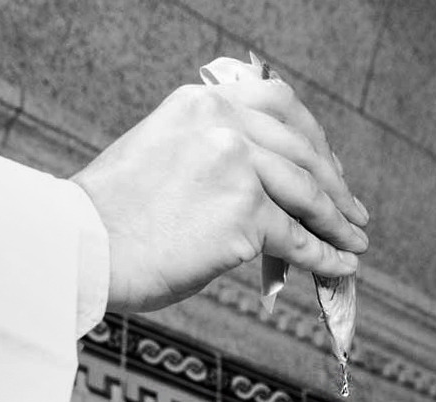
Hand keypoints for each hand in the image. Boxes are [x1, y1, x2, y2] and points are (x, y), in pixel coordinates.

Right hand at [72, 75, 367, 311]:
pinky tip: (339, 264)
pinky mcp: (245, 217)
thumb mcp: (162, 151)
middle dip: (336, 186)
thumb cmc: (115, 214)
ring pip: (309, 196)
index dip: (314, 136)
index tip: (329, 163)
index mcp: (201, 104)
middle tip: (352, 210)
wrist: (82, 245)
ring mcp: (238, 169)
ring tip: (354, 240)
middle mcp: (223, 127)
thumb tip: (267, 184)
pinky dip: (326, 256)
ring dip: (338, 223)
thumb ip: (211, 150)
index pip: (279, 103)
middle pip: (304, 152)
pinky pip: (300, 240)